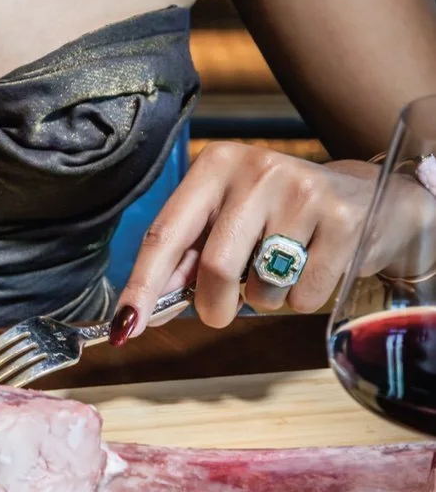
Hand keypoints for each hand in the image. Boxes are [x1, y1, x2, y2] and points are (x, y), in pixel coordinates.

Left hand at [110, 144, 383, 339]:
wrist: (367, 199)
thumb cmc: (280, 217)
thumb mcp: (229, 222)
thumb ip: (186, 260)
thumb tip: (143, 310)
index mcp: (215, 166)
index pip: (165, 233)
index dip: (142, 284)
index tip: (125, 326)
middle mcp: (256, 170)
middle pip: (213, 266)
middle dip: (213, 306)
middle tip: (221, 312)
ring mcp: (301, 192)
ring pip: (261, 286)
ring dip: (264, 299)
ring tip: (281, 271)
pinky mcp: (341, 221)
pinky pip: (303, 295)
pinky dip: (301, 300)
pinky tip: (314, 268)